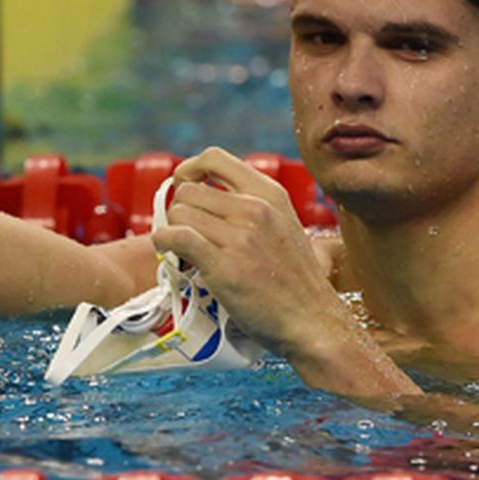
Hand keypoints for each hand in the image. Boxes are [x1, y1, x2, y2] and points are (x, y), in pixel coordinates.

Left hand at [151, 148, 419, 397]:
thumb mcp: (285, 226)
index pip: (215, 158)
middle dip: (180, 210)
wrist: (313, 321)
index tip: (185, 186)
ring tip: (183, 249)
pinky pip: (176, 237)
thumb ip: (256, 207)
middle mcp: (256, 208)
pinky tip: (171, 254)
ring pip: (178, 213)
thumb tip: (211, 198)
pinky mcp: (223, 265)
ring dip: (173, 230)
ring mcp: (240, 236)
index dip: (190, 169)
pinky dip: (164, 243)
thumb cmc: (296, 281)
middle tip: (187, 232)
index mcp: (270, 194)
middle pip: (188, 189)